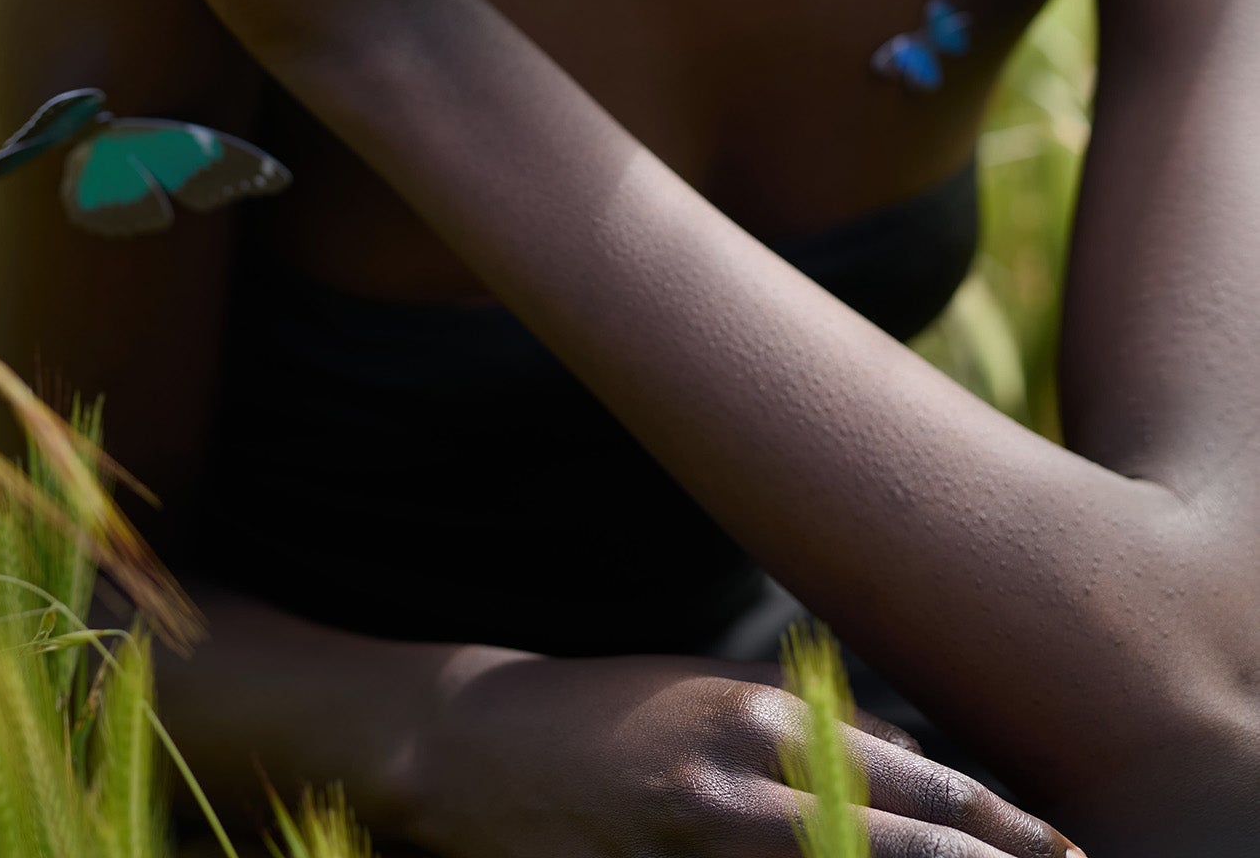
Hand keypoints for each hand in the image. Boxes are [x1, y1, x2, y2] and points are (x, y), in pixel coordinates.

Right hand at [400, 649, 1077, 857]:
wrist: (477, 748)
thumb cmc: (610, 714)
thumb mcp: (713, 695)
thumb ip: (807, 730)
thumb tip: (909, 769)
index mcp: (760, 717)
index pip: (910, 776)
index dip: (993, 822)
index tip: (1060, 850)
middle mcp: (739, 779)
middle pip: (893, 843)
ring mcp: (695, 842)